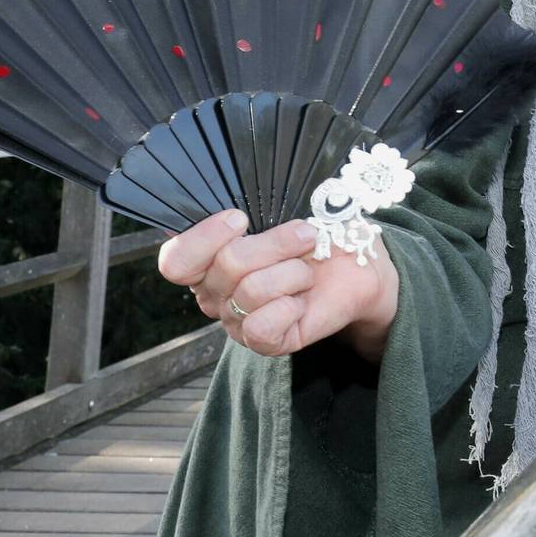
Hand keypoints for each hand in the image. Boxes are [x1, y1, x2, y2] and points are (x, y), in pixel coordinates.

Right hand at [156, 210, 400, 362]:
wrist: (360, 266)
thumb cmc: (321, 232)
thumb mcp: (292, 206)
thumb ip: (263, 200)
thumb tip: (246, 194)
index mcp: (209, 254)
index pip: (175, 259)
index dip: (203, 238)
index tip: (240, 219)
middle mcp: (214, 289)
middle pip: (227, 264)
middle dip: (276, 244)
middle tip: (305, 237)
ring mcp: (236, 318)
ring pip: (251, 291)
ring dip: (293, 272)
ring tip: (307, 270)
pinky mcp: (264, 341)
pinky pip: (261, 327)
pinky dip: (290, 307)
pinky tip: (301, 301)